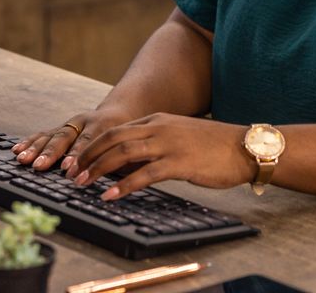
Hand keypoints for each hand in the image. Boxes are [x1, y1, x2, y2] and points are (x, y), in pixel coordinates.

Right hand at [12, 107, 132, 171]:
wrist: (121, 113)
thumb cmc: (127, 139)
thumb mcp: (130, 149)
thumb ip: (121, 164)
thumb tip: (116, 187)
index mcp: (105, 125)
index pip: (89, 142)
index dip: (77, 156)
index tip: (68, 171)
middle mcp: (85, 121)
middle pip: (66, 137)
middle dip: (51, 153)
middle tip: (40, 166)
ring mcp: (72, 123)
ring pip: (52, 135)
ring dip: (37, 149)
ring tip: (24, 160)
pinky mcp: (62, 127)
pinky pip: (44, 134)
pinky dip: (31, 142)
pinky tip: (18, 149)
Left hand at [68, 113, 252, 200]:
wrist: (244, 147)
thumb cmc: (213, 145)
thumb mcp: (178, 136)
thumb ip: (154, 143)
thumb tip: (129, 161)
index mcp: (156, 120)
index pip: (115, 130)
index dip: (92, 146)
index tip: (76, 161)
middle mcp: (159, 128)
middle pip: (112, 138)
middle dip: (88, 156)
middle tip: (71, 174)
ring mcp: (168, 144)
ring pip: (123, 153)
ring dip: (99, 169)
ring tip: (84, 184)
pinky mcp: (179, 163)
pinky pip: (144, 174)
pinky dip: (124, 185)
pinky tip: (111, 195)